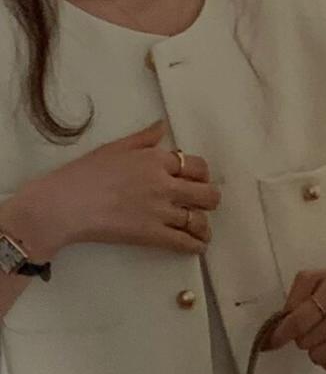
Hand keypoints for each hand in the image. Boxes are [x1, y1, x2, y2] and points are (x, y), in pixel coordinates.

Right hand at [12, 119, 220, 258]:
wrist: (67, 203)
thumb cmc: (85, 173)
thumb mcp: (115, 147)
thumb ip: (143, 138)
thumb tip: (162, 127)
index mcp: (156, 160)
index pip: (197, 166)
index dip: (201, 175)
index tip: (197, 181)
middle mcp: (164, 184)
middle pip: (207, 194)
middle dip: (209, 199)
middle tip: (202, 205)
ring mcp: (161, 211)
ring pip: (200, 220)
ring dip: (204, 226)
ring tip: (200, 230)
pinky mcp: (153, 235)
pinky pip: (186, 243)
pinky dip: (196, 246)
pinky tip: (196, 246)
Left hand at [266, 263, 325, 373]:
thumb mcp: (319, 277)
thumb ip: (295, 296)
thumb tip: (281, 323)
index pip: (298, 322)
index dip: (281, 333)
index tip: (271, 341)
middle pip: (305, 342)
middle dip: (305, 335)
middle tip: (318, 323)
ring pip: (318, 357)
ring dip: (318, 348)